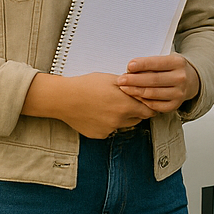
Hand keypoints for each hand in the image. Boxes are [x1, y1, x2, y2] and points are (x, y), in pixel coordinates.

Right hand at [24, 71, 154, 139]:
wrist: (63, 98)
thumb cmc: (86, 86)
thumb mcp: (112, 79)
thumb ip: (131, 85)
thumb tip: (144, 87)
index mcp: (126, 106)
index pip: (149, 111)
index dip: (150, 105)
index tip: (148, 101)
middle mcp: (119, 120)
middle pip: (139, 119)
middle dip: (137, 111)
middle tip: (129, 101)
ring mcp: (109, 129)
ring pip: (125, 125)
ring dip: (124, 117)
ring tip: (112, 105)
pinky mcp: (99, 135)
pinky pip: (110, 129)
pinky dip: (109, 123)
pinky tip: (100, 112)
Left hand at [118, 53, 201, 113]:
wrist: (190, 80)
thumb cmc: (172, 69)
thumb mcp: (166, 60)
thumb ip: (150, 64)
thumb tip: (131, 69)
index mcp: (178, 62)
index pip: (158, 63)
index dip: (142, 64)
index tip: (129, 66)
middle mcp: (181, 78)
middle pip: (153, 80)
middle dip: (134, 80)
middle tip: (121, 80)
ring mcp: (179, 93)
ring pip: (152, 94)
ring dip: (135, 91)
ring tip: (124, 88)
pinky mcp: (175, 105)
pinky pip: (155, 105)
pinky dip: (143, 101)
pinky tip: (136, 97)